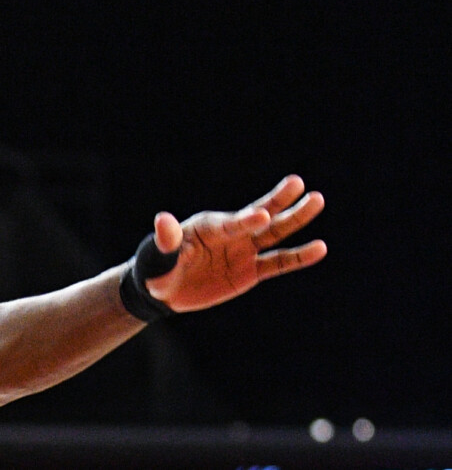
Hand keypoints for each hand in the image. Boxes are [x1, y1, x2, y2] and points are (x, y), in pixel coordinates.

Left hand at [143, 175, 326, 312]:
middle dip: (278, 201)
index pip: (230, 224)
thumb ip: (165, 241)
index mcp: (207, 227)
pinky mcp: (250, 271)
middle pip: (258, 216)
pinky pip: (278, 263)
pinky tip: (320, 248)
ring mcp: (242, 251)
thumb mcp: (156, 257)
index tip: (261, 215)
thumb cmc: (155, 268)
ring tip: (317, 200)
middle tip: (298, 183)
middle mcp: (229, 234)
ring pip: (274, 234)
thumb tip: (163, 219)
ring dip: (295, 219)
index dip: (244, 221)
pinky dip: (299, 257)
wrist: (161, 290)